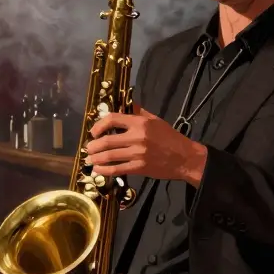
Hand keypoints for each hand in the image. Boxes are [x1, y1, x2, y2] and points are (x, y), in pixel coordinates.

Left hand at [83, 104, 207, 184]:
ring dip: (95, 159)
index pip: (112, 119)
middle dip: (93, 146)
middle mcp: (137, 137)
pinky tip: (98, 170)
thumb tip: (124, 103)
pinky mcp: (139, 167)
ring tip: (90, 159)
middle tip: (89, 148)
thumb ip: (138, 112)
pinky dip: (104, 170)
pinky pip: (117, 169)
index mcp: (140, 123)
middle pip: (106, 140)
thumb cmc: (170, 137)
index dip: (98, 125)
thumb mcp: (155, 120)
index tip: (93, 132)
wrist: (185, 158)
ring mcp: (138, 154)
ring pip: (109, 156)